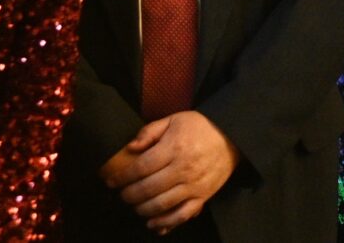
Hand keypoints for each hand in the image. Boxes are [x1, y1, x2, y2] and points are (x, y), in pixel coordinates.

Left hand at [105, 111, 237, 230]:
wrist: (232, 136)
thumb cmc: (199, 127)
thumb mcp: (173, 120)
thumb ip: (149, 132)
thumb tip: (130, 148)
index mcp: (174, 148)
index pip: (140, 168)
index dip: (122, 177)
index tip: (111, 182)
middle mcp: (183, 169)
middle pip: (147, 189)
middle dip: (128, 195)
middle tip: (122, 195)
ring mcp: (194, 185)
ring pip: (161, 205)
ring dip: (142, 209)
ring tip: (134, 206)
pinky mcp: (203, 196)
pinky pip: (182, 215)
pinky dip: (166, 223)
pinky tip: (152, 223)